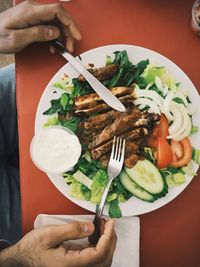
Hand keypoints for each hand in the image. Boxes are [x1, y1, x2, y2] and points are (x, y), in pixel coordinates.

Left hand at [0, 0, 80, 53]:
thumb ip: (37, 34)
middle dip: (68, 32)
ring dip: (62, 36)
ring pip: (56, 22)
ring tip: (61, 48)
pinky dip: (55, 36)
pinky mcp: (34, 19)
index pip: (57, 11)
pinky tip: (53, 45)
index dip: (70, 23)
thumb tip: (55, 32)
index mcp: (30, 11)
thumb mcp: (17, 39)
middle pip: (59, 17)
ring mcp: (34, 14)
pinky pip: (50, 25)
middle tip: (69, 47)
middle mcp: (34, 9)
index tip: (76, 35)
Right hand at [0, 219, 116, 266]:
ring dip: (106, 241)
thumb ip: (72, 230)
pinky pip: (93, 256)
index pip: (98, 254)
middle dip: (110, 239)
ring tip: (103, 225)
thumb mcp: (50, 234)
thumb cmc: (32, 247)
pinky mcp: (76, 264)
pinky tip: (95, 233)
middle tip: (108, 222)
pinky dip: (99, 244)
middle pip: (104, 259)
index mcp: (70, 264)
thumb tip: (91, 227)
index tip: (111, 222)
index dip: (108, 237)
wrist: (22, 258)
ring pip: (101, 260)